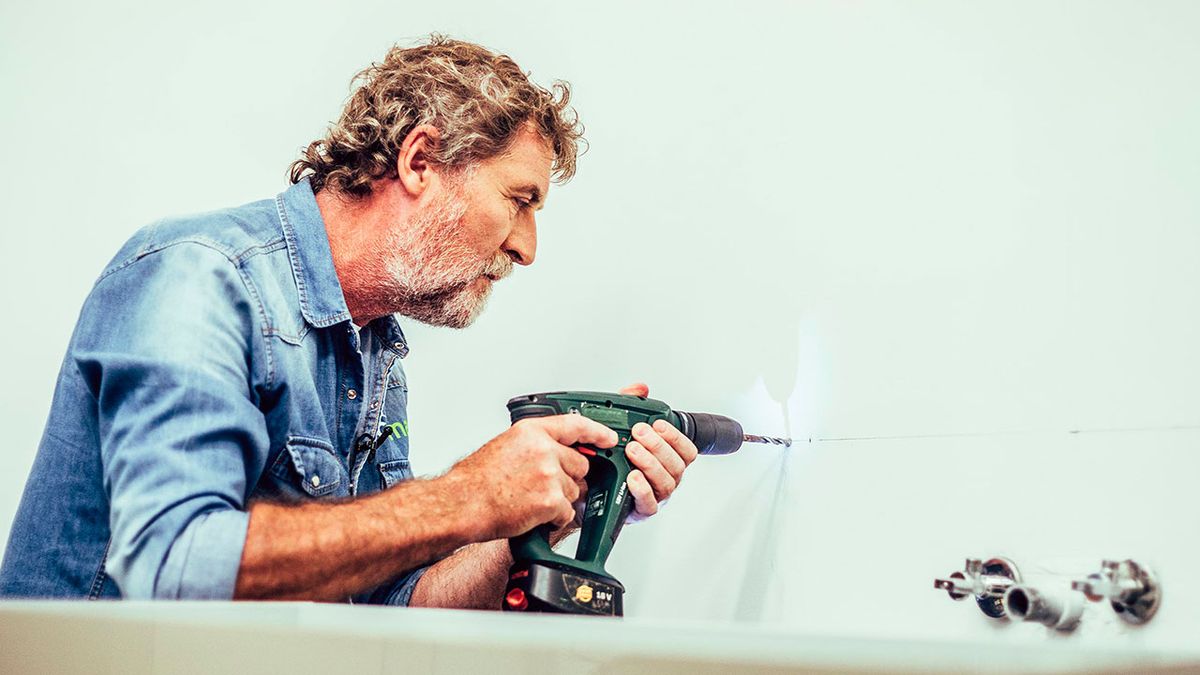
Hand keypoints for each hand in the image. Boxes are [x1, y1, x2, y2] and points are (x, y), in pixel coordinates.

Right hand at [448, 414, 617, 540]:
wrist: (462, 503)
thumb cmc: (477, 479)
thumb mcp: (506, 445)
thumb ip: (534, 444)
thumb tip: (556, 451)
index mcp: (532, 432)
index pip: (575, 425)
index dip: (596, 432)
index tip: (608, 438)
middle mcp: (543, 449)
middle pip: (580, 464)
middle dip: (568, 477)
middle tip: (543, 486)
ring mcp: (549, 474)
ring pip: (573, 490)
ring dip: (558, 499)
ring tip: (530, 500)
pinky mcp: (550, 500)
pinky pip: (566, 512)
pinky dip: (554, 518)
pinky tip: (533, 514)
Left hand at [618, 383, 698, 521]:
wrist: (585, 490)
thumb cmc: (609, 461)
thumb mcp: (618, 430)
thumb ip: (630, 407)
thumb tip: (641, 388)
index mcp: (666, 460)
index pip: (686, 450)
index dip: (676, 436)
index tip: (658, 424)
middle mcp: (665, 479)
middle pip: (677, 465)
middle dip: (659, 446)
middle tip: (639, 433)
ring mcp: (654, 496)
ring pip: (666, 482)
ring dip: (650, 463)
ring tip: (632, 450)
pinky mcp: (639, 511)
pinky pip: (649, 503)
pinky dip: (642, 489)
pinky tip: (632, 477)